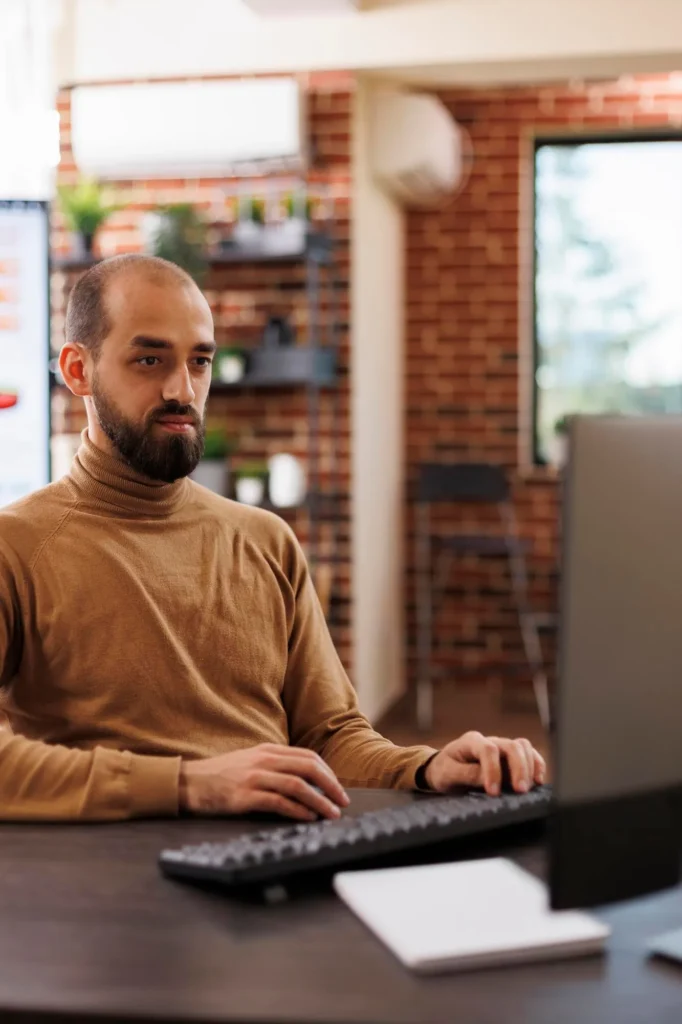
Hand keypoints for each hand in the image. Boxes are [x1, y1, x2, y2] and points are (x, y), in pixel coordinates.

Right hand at [179, 743, 349, 821]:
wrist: (190, 782)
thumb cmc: (222, 775)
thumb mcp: (251, 762)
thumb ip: (275, 766)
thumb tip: (304, 781)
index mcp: (267, 751)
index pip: (307, 756)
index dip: (327, 772)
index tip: (338, 788)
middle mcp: (264, 760)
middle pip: (308, 767)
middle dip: (330, 785)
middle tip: (342, 801)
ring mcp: (254, 777)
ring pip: (297, 785)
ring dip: (319, 800)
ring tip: (331, 813)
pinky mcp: (245, 796)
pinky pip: (278, 802)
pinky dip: (297, 810)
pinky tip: (307, 818)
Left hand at [424, 731, 545, 795]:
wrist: (443, 769)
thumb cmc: (444, 771)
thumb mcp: (447, 774)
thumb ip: (466, 774)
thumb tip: (486, 779)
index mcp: (471, 741)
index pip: (488, 749)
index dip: (494, 770)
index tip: (493, 792)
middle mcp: (489, 740)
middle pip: (511, 746)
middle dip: (518, 768)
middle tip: (520, 791)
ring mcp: (501, 747)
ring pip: (523, 747)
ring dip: (529, 766)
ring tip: (527, 788)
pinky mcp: (510, 757)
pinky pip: (529, 754)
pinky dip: (536, 765)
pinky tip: (538, 781)